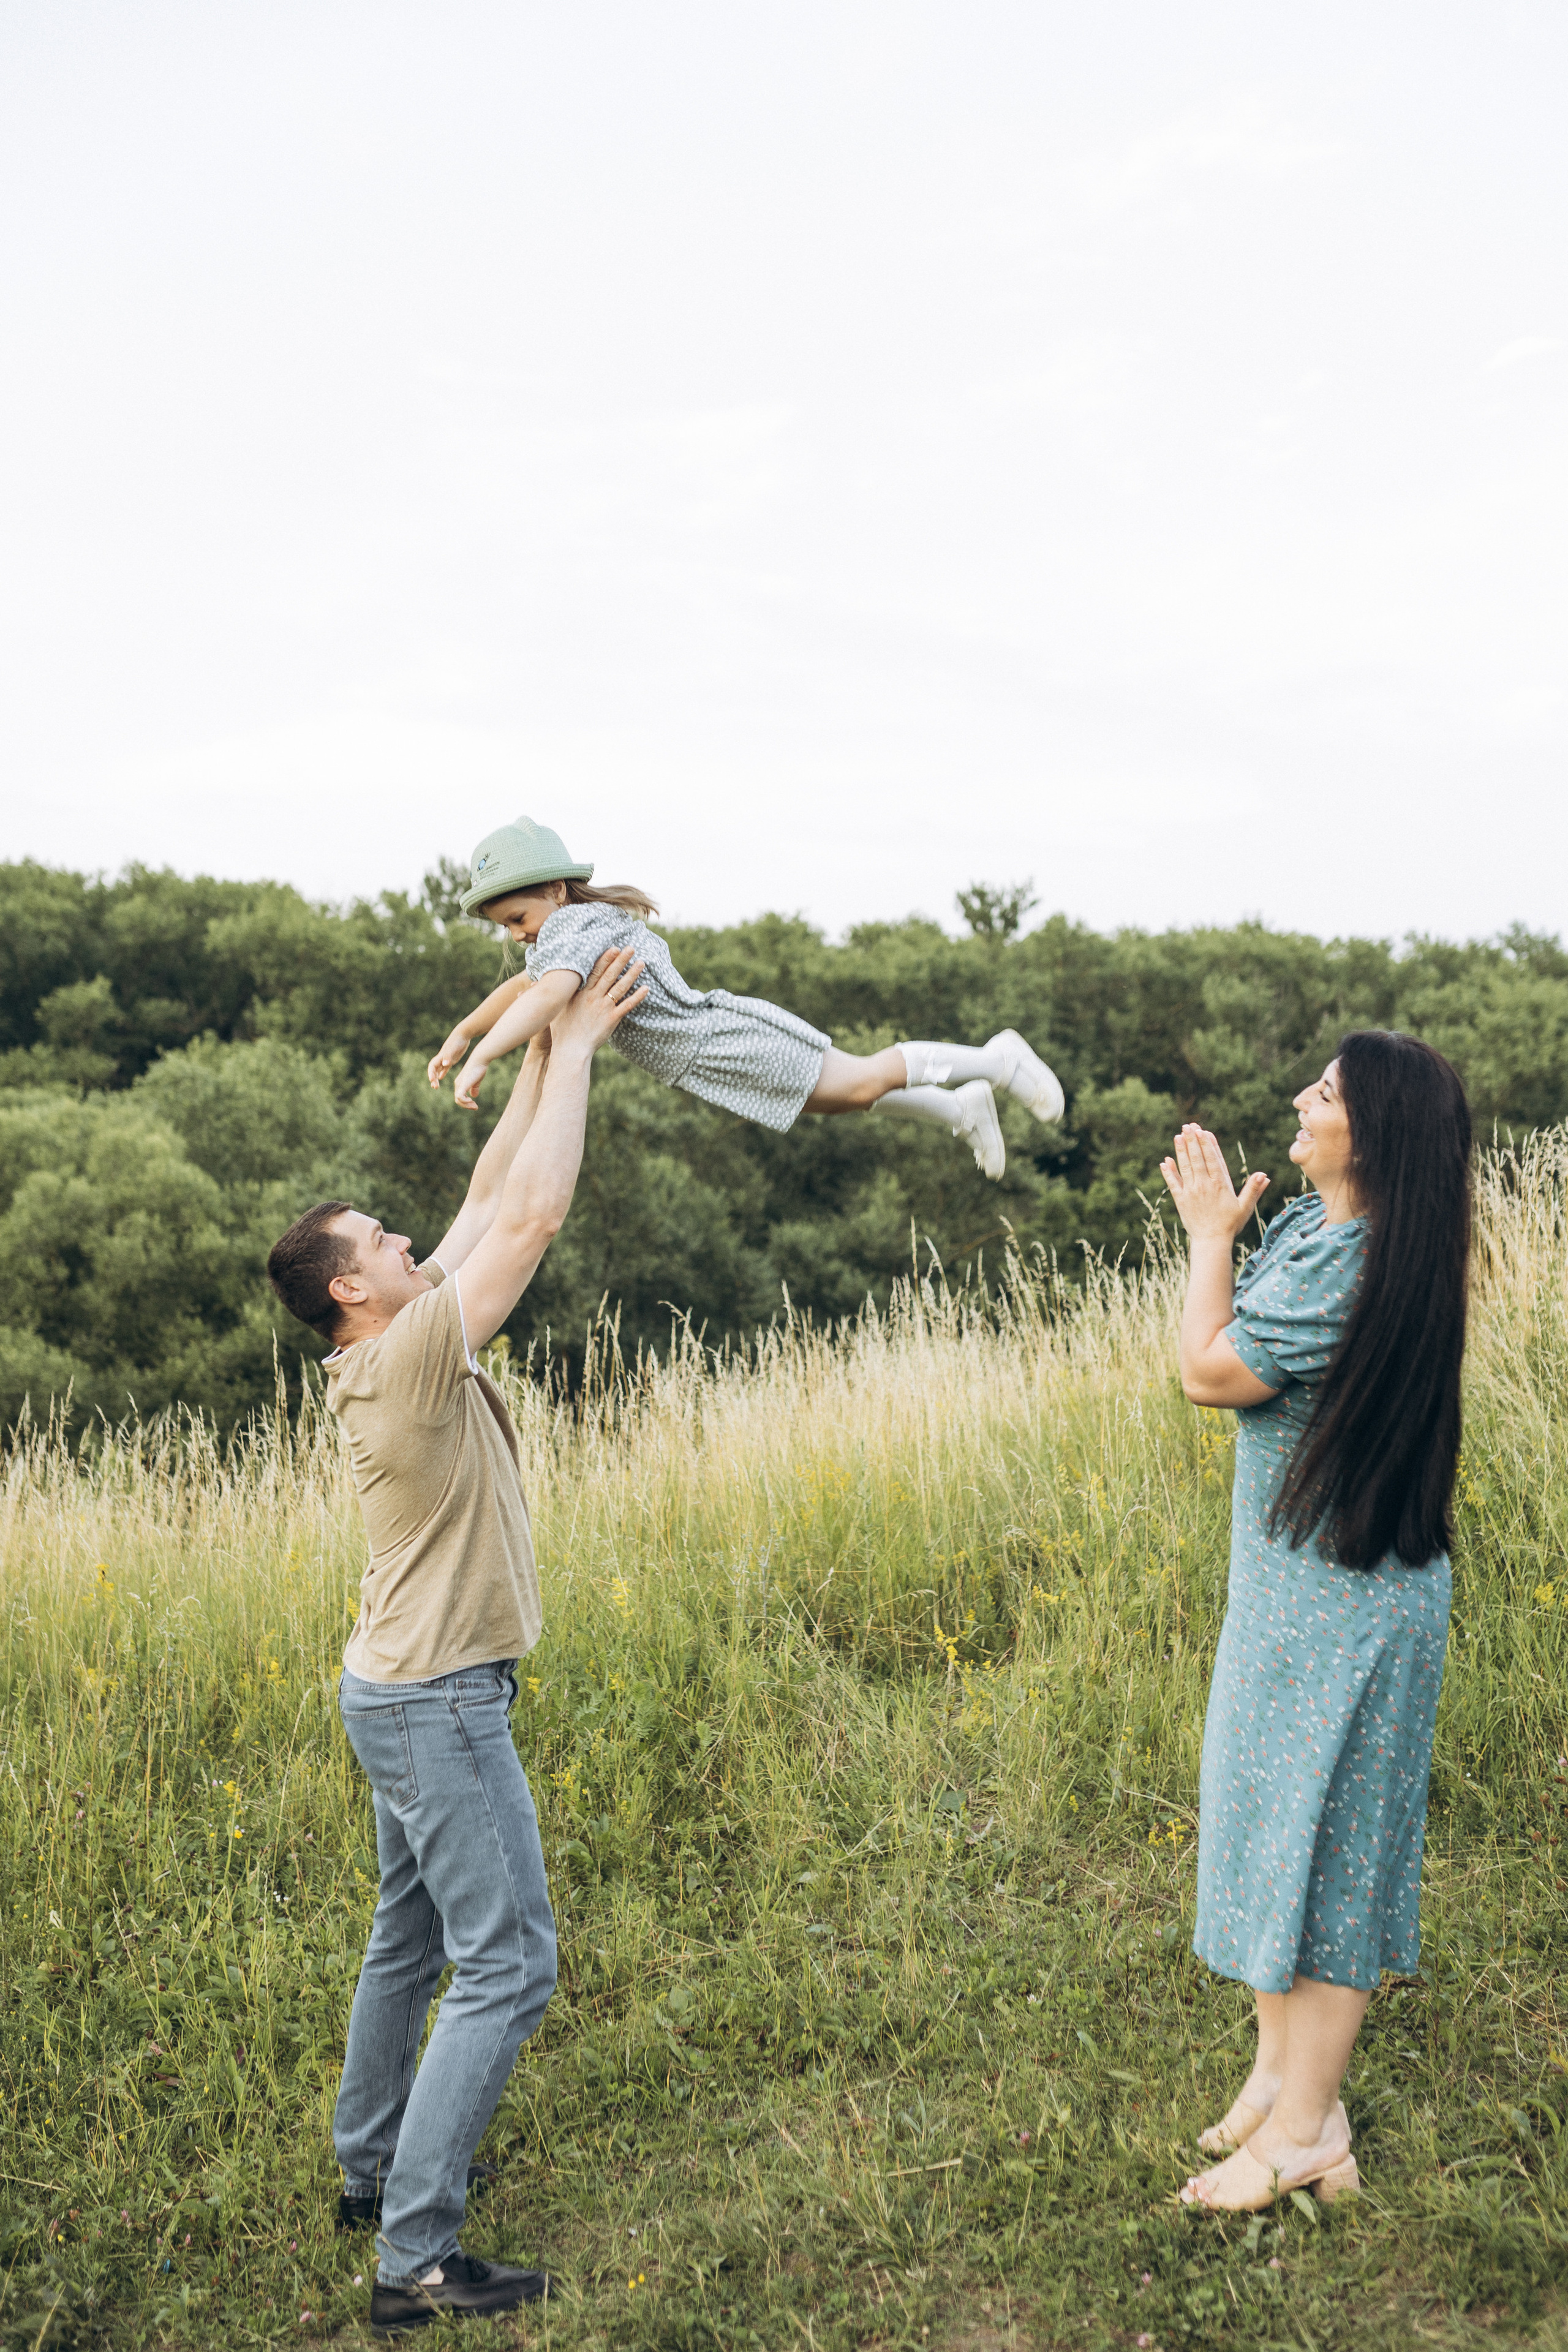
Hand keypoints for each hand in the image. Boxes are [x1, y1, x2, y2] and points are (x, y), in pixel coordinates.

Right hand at [428, 1026, 470, 1088]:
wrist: (463, 1034)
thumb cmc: (458, 1041)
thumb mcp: (453, 1048)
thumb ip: (448, 1056)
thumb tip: (444, 1064)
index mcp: (441, 1056)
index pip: (432, 1066)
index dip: (431, 1073)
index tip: (431, 1080)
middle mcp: (442, 1058)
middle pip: (434, 1070)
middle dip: (433, 1078)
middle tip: (435, 1087)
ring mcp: (446, 1059)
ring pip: (438, 1070)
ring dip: (436, 1077)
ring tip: (435, 1086)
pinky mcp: (451, 1059)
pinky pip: (444, 1067)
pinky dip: (442, 1072)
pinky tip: (441, 1078)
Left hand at [453, 1052, 490, 1110]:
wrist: (479, 1060)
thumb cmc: (479, 1068)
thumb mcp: (476, 1080)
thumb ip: (474, 1088)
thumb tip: (474, 1096)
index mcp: (460, 1083)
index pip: (460, 1097)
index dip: (466, 1103)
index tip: (475, 1105)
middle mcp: (458, 1084)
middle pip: (458, 1100)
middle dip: (466, 1106)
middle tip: (475, 1107)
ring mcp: (460, 1084)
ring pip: (458, 1100)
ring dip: (466, 1105)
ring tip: (475, 1106)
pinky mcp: (463, 1084)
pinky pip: (460, 1097)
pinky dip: (465, 1101)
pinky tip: (472, 1100)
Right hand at [548, 947, 647, 1056]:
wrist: (570, 1050)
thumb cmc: (560, 1031)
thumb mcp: (552, 1010)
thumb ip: (549, 996)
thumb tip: (531, 984)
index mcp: (581, 993)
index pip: (594, 971)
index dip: (605, 958)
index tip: (614, 948)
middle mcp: (593, 997)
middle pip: (609, 974)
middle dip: (621, 960)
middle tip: (631, 947)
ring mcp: (603, 1008)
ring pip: (620, 987)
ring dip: (632, 974)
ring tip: (641, 962)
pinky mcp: (611, 1019)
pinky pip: (627, 1005)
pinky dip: (637, 997)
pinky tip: (646, 988)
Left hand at [1159, 1124, 1267, 1241]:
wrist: (1212, 1242)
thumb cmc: (1231, 1224)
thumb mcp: (1245, 1207)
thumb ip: (1253, 1190)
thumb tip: (1264, 1175)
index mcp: (1220, 1184)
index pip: (1213, 1159)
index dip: (1207, 1144)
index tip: (1203, 1131)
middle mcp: (1204, 1185)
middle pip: (1197, 1158)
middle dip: (1192, 1141)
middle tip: (1188, 1126)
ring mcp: (1191, 1192)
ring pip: (1185, 1167)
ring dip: (1181, 1150)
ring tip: (1178, 1135)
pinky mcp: (1181, 1200)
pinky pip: (1173, 1183)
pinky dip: (1169, 1172)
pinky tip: (1165, 1161)